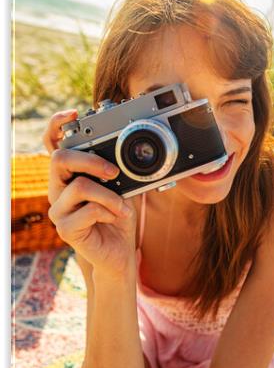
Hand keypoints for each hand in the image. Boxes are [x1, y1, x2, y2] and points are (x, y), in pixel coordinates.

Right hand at [43, 110, 136, 276]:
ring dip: (110, 195)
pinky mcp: (65, 229)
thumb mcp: (121, 188)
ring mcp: (58, 209)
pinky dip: (108, 212)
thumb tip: (128, 152)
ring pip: (79, 186)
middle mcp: (58, 189)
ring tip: (122, 207)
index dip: (57, 126)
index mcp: (69, 175)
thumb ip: (117, 170)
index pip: (52, 145)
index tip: (73, 114)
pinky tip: (114, 218)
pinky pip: (88, 210)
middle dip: (91, 161)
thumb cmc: (117, 218)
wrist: (118, 253)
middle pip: (59, 159)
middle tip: (114, 172)